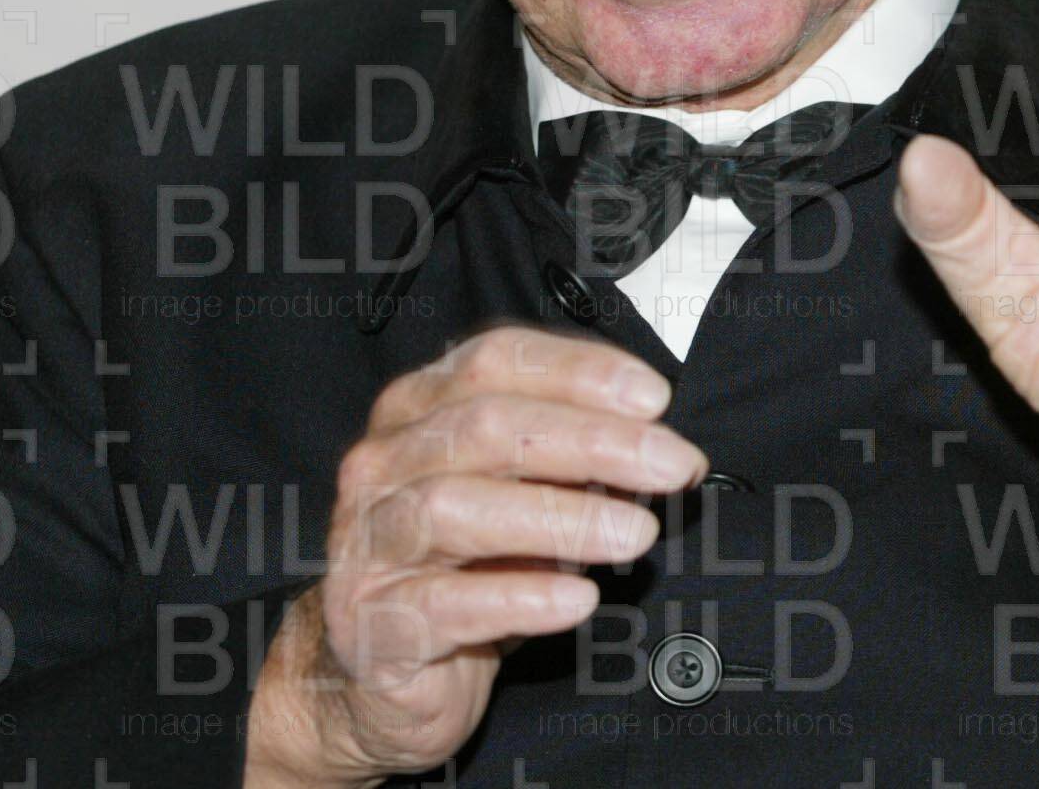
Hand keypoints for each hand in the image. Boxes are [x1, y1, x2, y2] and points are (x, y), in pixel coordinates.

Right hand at [244, 326, 707, 786]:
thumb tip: (657, 448)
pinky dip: (517, 597)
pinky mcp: (372, 622)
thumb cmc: (466, 571)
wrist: (385, 678)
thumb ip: (572, 464)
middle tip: (671, 465)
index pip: (493, 361)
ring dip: (559, 517)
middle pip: (484, 428)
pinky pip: (443, 605)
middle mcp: (381, 465)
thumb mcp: (521, 498)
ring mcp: (367, 543)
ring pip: (454, 508)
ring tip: (636, 535)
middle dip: (592, 442)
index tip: (654, 399)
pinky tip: (577, 600)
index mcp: (415, 410)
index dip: (577, 371)